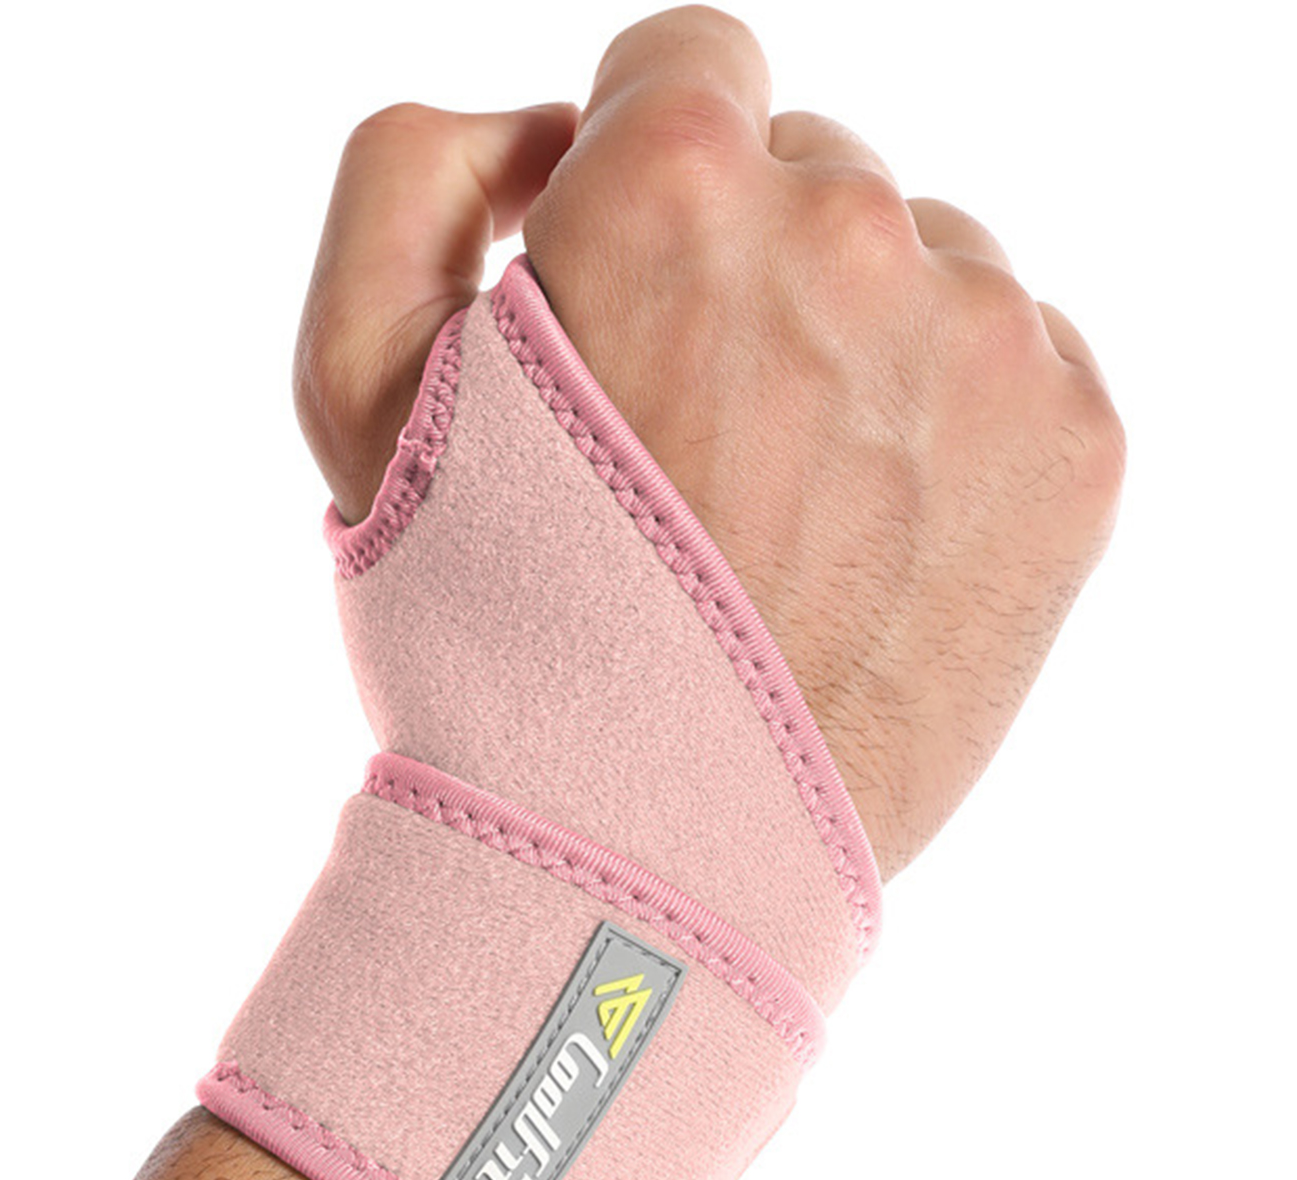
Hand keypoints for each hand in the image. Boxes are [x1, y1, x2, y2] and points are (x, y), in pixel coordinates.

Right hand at [294, 4, 1125, 879]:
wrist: (643, 855)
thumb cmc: (487, 636)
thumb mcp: (350, 391)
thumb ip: (406, 176)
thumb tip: (549, 127)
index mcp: (675, 190)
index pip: (685, 62)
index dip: (634, 177)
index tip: (623, 289)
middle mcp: (854, 231)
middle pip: (812, 170)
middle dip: (744, 270)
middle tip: (687, 447)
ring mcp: (985, 342)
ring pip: (923, 264)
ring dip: (854, 345)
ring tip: (776, 512)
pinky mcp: (1074, 450)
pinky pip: (1015, 359)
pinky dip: (945, 422)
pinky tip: (864, 538)